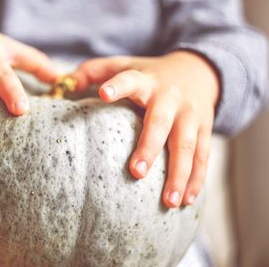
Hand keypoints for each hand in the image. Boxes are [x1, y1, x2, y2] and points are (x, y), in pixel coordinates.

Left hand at [72, 51, 218, 207]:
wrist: (198, 72)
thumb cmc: (151, 74)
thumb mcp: (126, 65)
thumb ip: (96, 71)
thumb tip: (63, 82)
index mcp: (146, 81)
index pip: (129, 80)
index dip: (117, 86)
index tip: (103, 94)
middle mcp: (170, 97)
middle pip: (160, 122)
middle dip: (149, 147)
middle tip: (135, 173)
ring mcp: (191, 114)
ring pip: (187, 145)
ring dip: (180, 174)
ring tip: (170, 202)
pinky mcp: (206, 129)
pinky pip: (203, 156)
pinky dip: (197, 179)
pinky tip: (188, 201)